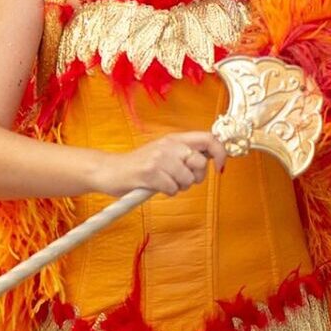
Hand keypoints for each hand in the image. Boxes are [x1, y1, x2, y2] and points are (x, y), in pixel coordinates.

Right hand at [95, 131, 228, 196]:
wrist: (110, 170)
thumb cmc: (139, 166)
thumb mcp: (164, 153)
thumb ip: (185, 153)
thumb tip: (212, 158)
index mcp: (174, 138)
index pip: (208, 138)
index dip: (220, 153)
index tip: (220, 167)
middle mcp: (168, 145)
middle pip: (200, 163)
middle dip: (196, 177)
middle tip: (182, 180)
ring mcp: (159, 158)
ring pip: (187, 179)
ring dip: (179, 186)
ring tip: (164, 182)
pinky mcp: (150, 172)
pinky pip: (172, 188)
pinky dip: (167, 192)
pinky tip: (155, 186)